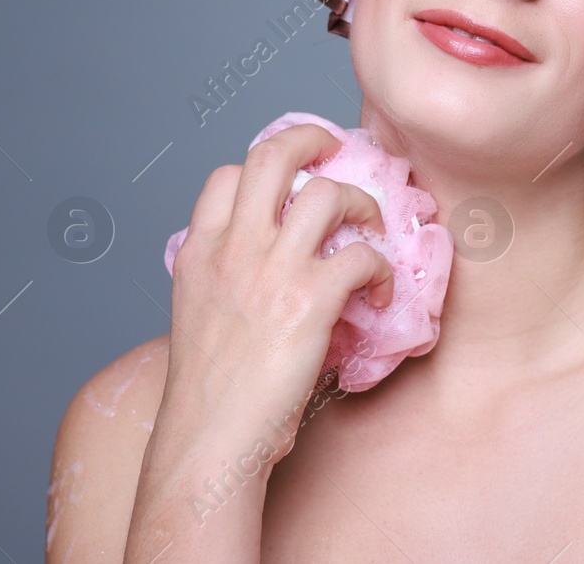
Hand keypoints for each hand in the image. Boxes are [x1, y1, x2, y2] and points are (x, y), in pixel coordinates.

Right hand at [156, 123, 393, 469]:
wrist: (209, 444)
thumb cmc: (212, 397)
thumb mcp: (201, 318)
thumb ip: (229, 280)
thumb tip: (275, 268)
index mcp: (200, 254)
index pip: (225, 176)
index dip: (266, 167)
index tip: (295, 178)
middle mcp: (232, 251)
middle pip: (272, 155)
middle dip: (314, 139)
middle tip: (340, 152)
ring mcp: (270, 272)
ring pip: (329, 194)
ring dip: (363, 206)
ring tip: (372, 232)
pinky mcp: (309, 301)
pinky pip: (363, 255)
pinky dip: (383, 269)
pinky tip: (382, 294)